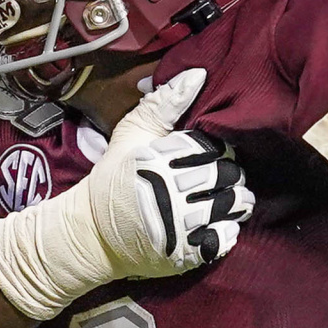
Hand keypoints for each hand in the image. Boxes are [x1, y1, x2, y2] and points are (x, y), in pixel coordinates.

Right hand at [0, 68, 254, 320]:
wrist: (91, 234)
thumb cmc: (114, 179)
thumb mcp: (132, 135)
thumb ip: (164, 104)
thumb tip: (197, 74)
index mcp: (159, 158)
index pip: (212, 145)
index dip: (218, 148)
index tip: (212, 154)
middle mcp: (170, 191)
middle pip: (226, 174)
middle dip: (230, 174)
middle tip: (224, 176)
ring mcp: (178, 225)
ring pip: (231, 205)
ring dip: (236, 200)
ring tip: (229, 198)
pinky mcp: (184, 253)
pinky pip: (224, 238)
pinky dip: (228, 230)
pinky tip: (219, 223)